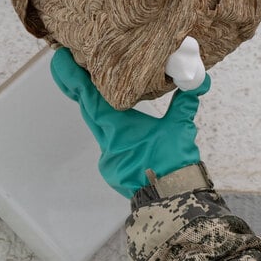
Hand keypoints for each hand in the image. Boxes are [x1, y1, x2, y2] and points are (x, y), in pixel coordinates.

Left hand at [50, 48, 209, 197]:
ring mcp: (109, 158)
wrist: (171, 200)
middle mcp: (107, 142)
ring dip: (99, 110)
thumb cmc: (173, 164)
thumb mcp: (181, 128)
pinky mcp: (115, 169)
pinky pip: (110, 143)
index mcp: (117, 128)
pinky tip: (123, 128)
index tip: (59, 60)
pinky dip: (113, 131)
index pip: (89, 98)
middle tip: (72, 66)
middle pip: (89, 110)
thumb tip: (200, 80)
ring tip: (97, 90)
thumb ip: (185, 103)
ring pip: (100, 128)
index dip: (72, 77)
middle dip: (80, 88)